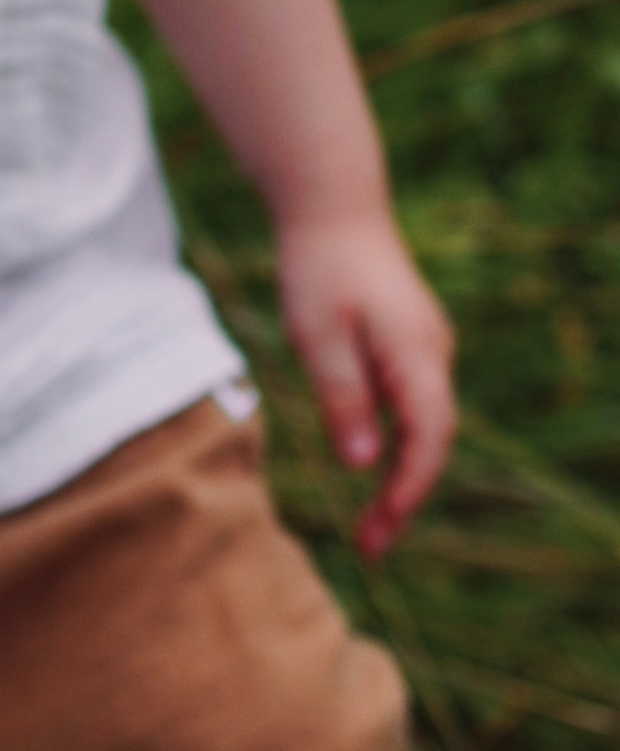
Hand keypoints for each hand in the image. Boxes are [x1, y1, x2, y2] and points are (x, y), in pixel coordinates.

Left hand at [276, 209, 455, 556]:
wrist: (332, 205)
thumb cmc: (319, 265)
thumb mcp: (317, 333)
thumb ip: (342, 397)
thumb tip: (363, 465)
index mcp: (418, 354)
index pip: (428, 438)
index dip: (408, 490)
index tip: (380, 531)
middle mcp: (434, 353)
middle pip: (431, 439)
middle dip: (405, 495)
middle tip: (369, 546)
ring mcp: (425, 347)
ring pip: (422, 423)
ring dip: (400, 472)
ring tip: (368, 523)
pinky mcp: (408, 343)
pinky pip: (409, 402)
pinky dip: (394, 440)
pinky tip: (367, 461)